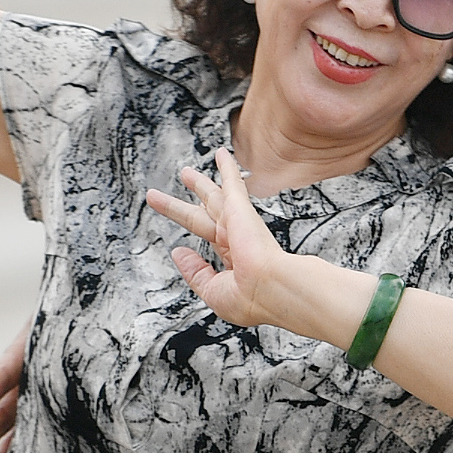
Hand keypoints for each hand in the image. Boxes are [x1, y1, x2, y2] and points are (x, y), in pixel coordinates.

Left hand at [145, 146, 301, 328]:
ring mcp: (238, 223)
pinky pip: (231, 183)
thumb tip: (178, 253)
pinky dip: (226, 168)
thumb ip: (195, 272)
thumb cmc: (252, 299)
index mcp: (235, 260)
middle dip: (193, 201)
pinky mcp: (240, 210)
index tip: (183, 246)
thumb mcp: (213, 291)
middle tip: (182, 184)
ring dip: (198, 184)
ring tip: (184, 172)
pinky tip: (220, 154)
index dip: (196, 242)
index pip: (212, 242)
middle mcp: (236, 238)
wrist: (274, 289)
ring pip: (212, 197)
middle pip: (207, 213)